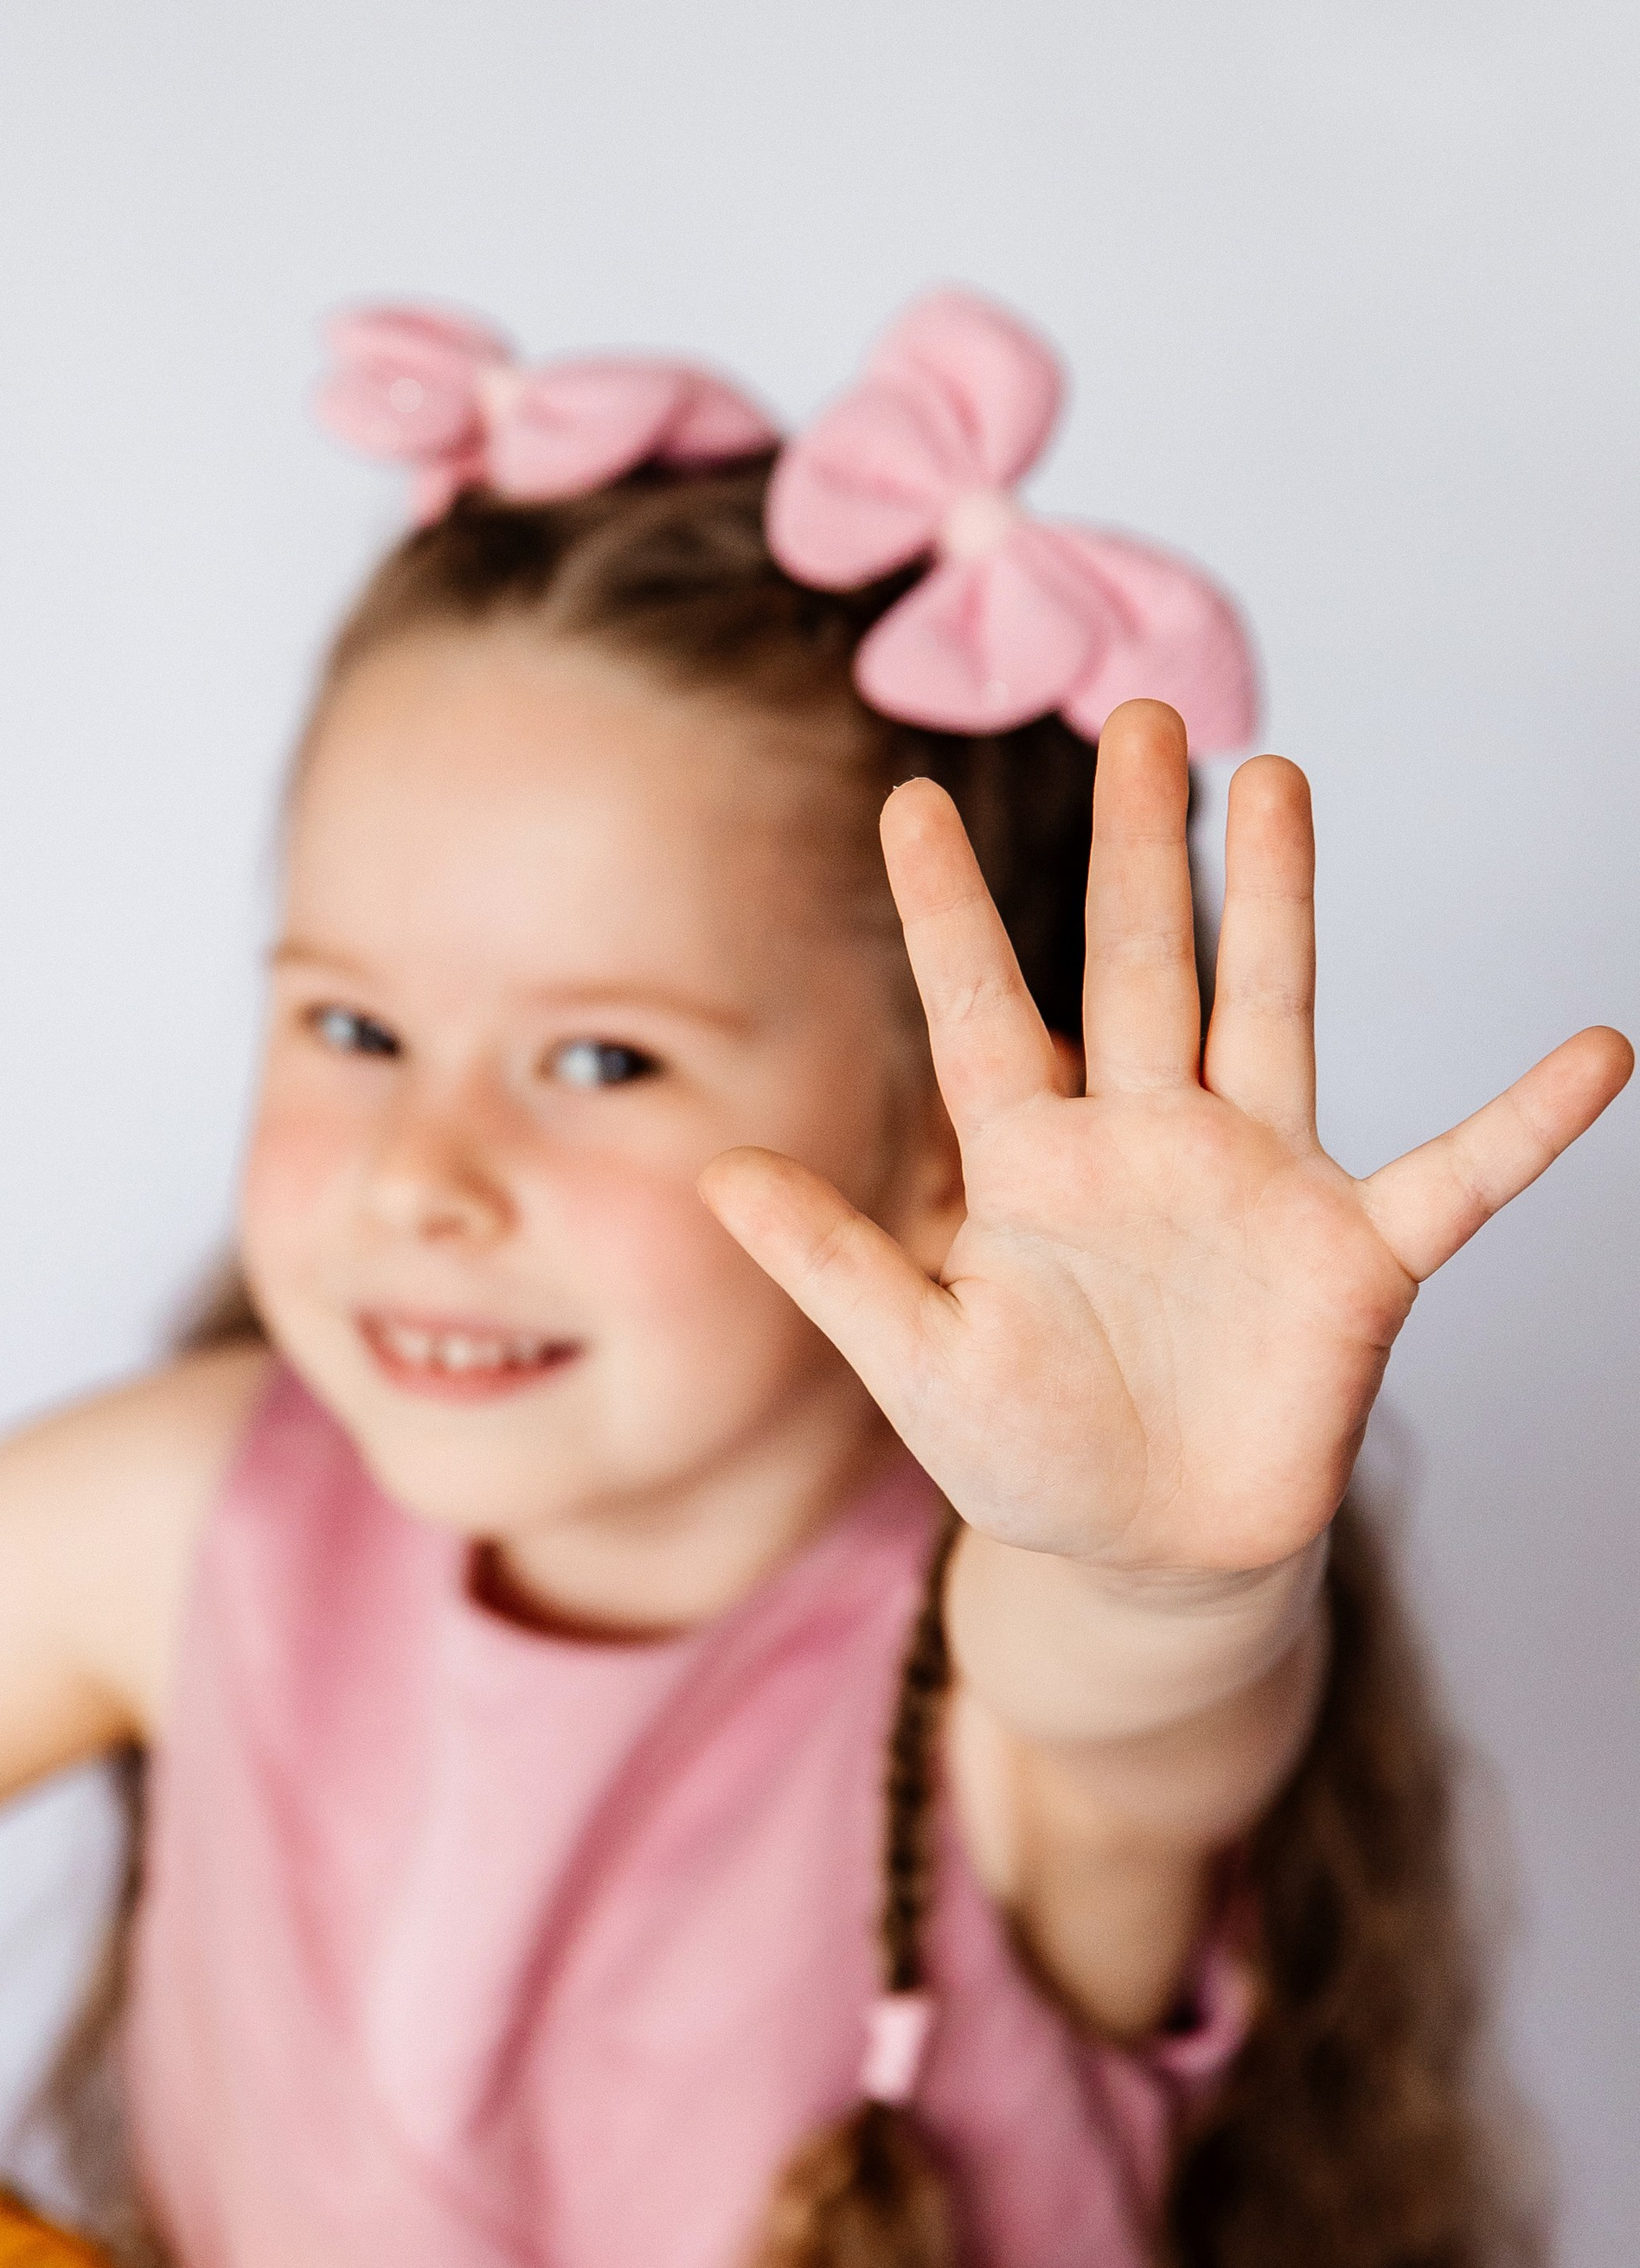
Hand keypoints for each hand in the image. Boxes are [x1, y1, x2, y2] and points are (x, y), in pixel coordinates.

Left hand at [703, 700, 1631, 1576]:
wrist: (1149, 1554)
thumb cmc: (1028, 1455)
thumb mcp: (915, 1366)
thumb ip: (834, 1266)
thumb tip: (716, 1173)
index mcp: (1032, 1162)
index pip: (981, 1010)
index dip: (946, 910)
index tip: (908, 799)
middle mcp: (1145, 1140)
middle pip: (1138, 964)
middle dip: (1135, 844)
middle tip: (1139, 713)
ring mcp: (1256, 1182)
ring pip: (1268, 1010)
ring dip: (1275, 902)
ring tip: (1275, 779)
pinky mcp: (1353, 1257)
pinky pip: (1456, 1174)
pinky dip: (1526, 1125)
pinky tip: (1601, 1052)